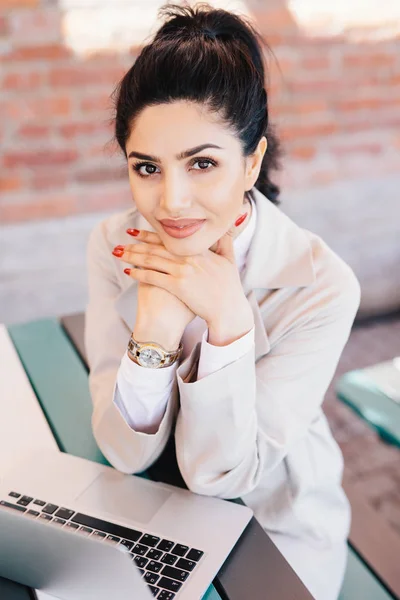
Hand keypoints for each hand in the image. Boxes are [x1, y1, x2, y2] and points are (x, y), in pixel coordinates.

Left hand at [112, 224, 253, 337]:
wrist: (229, 309)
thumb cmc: (230, 288)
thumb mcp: (230, 261)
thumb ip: (226, 242)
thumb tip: (229, 225)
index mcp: (199, 250)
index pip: (170, 239)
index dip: (152, 234)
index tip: (137, 232)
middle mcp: (189, 258)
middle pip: (157, 247)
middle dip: (137, 243)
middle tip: (122, 240)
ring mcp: (183, 271)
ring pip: (152, 260)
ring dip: (132, 256)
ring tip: (118, 253)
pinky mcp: (178, 286)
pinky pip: (153, 277)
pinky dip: (139, 273)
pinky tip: (128, 271)